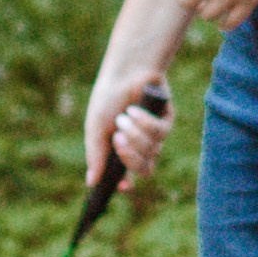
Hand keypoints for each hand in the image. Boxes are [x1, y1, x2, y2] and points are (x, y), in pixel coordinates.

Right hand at [85, 72, 173, 188]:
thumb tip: (91, 182)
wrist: (125, 70)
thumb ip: (95, 154)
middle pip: (143, 169)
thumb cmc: (107, 97)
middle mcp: (139, 145)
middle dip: (130, 157)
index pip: (127, 177)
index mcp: (120, 150)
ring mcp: (154, 134)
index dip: (126, 184)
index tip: (123, 186)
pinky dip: (146, 122)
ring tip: (124, 116)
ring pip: (152, 151)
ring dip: (136, 134)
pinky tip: (135, 109)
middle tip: (118, 139)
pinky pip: (160, 133)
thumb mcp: (96, 127)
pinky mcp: (167, 121)